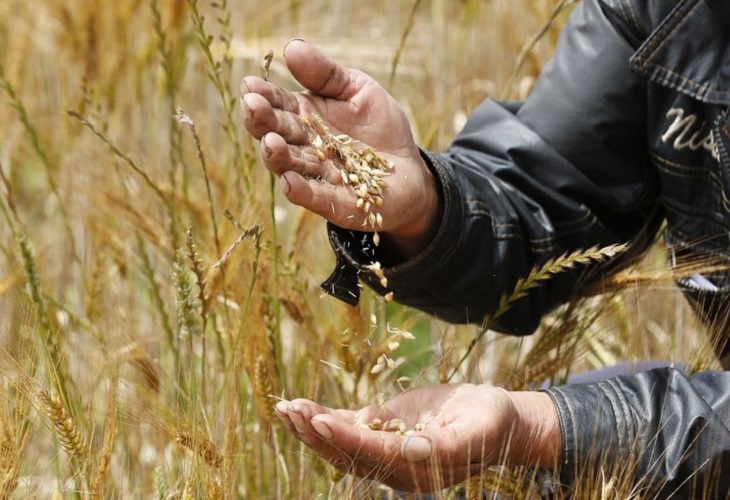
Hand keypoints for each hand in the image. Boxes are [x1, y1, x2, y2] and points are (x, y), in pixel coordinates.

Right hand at [241, 40, 441, 257]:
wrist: (409, 168)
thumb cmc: (380, 126)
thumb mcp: (358, 90)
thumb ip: (326, 74)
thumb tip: (291, 47)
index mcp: (305, 116)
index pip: (278, 104)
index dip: (263, 95)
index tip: (250, 85)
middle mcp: (305, 147)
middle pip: (278, 134)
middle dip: (263, 122)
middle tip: (252, 106)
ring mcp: (318, 176)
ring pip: (291, 166)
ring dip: (278, 156)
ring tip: (270, 142)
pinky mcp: (336, 203)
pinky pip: (316, 198)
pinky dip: (302, 191)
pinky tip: (289, 182)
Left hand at [274, 384, 560, 491]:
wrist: (496, 419)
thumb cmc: (490, 423)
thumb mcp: (476, 431)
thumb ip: (446, 445)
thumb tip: (412, 448)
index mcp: (416, 467)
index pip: (373, 452)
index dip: (345, 436)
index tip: (320, 419)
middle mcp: (394, 463)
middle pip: (347, 452)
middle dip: (316, 432)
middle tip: (291, 410)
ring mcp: (386, 446)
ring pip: (341, 442)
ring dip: (312, 426)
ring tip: (285, 408)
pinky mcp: (384, 428)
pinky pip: (348, 427)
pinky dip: (324, 417)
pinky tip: (301, 408)